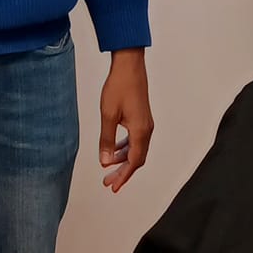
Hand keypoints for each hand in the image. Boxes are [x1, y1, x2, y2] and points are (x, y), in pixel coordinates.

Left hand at [99, 49, 153, 192]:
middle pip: (137, 159)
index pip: (133, 162)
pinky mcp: (142, 118)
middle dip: (122, 172)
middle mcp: (147, 130)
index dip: (123, 176)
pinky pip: (135, 139)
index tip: (113, 187)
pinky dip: (126, 147)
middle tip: (108, 182)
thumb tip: (105, 161)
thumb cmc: (119, 86)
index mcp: (140, 131)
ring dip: (123, 159)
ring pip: (136, 149)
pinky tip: (115, 149)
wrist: (129, 65)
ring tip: (109, 167)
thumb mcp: (108, 115)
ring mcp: (146, 124)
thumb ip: (106, 140)